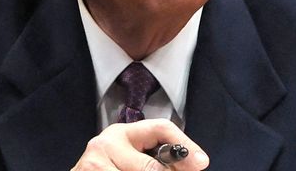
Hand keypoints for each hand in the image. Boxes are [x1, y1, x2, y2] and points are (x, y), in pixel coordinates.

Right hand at [71, 119, 208, 170]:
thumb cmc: (109, 169)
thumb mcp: (133, 161)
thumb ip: (158, 161)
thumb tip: (195, 163)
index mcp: (122, 134)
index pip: (160, 128)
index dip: (184, 145)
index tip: (201, 162)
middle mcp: (106, 143)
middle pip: (152, 168)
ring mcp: (93, 164)